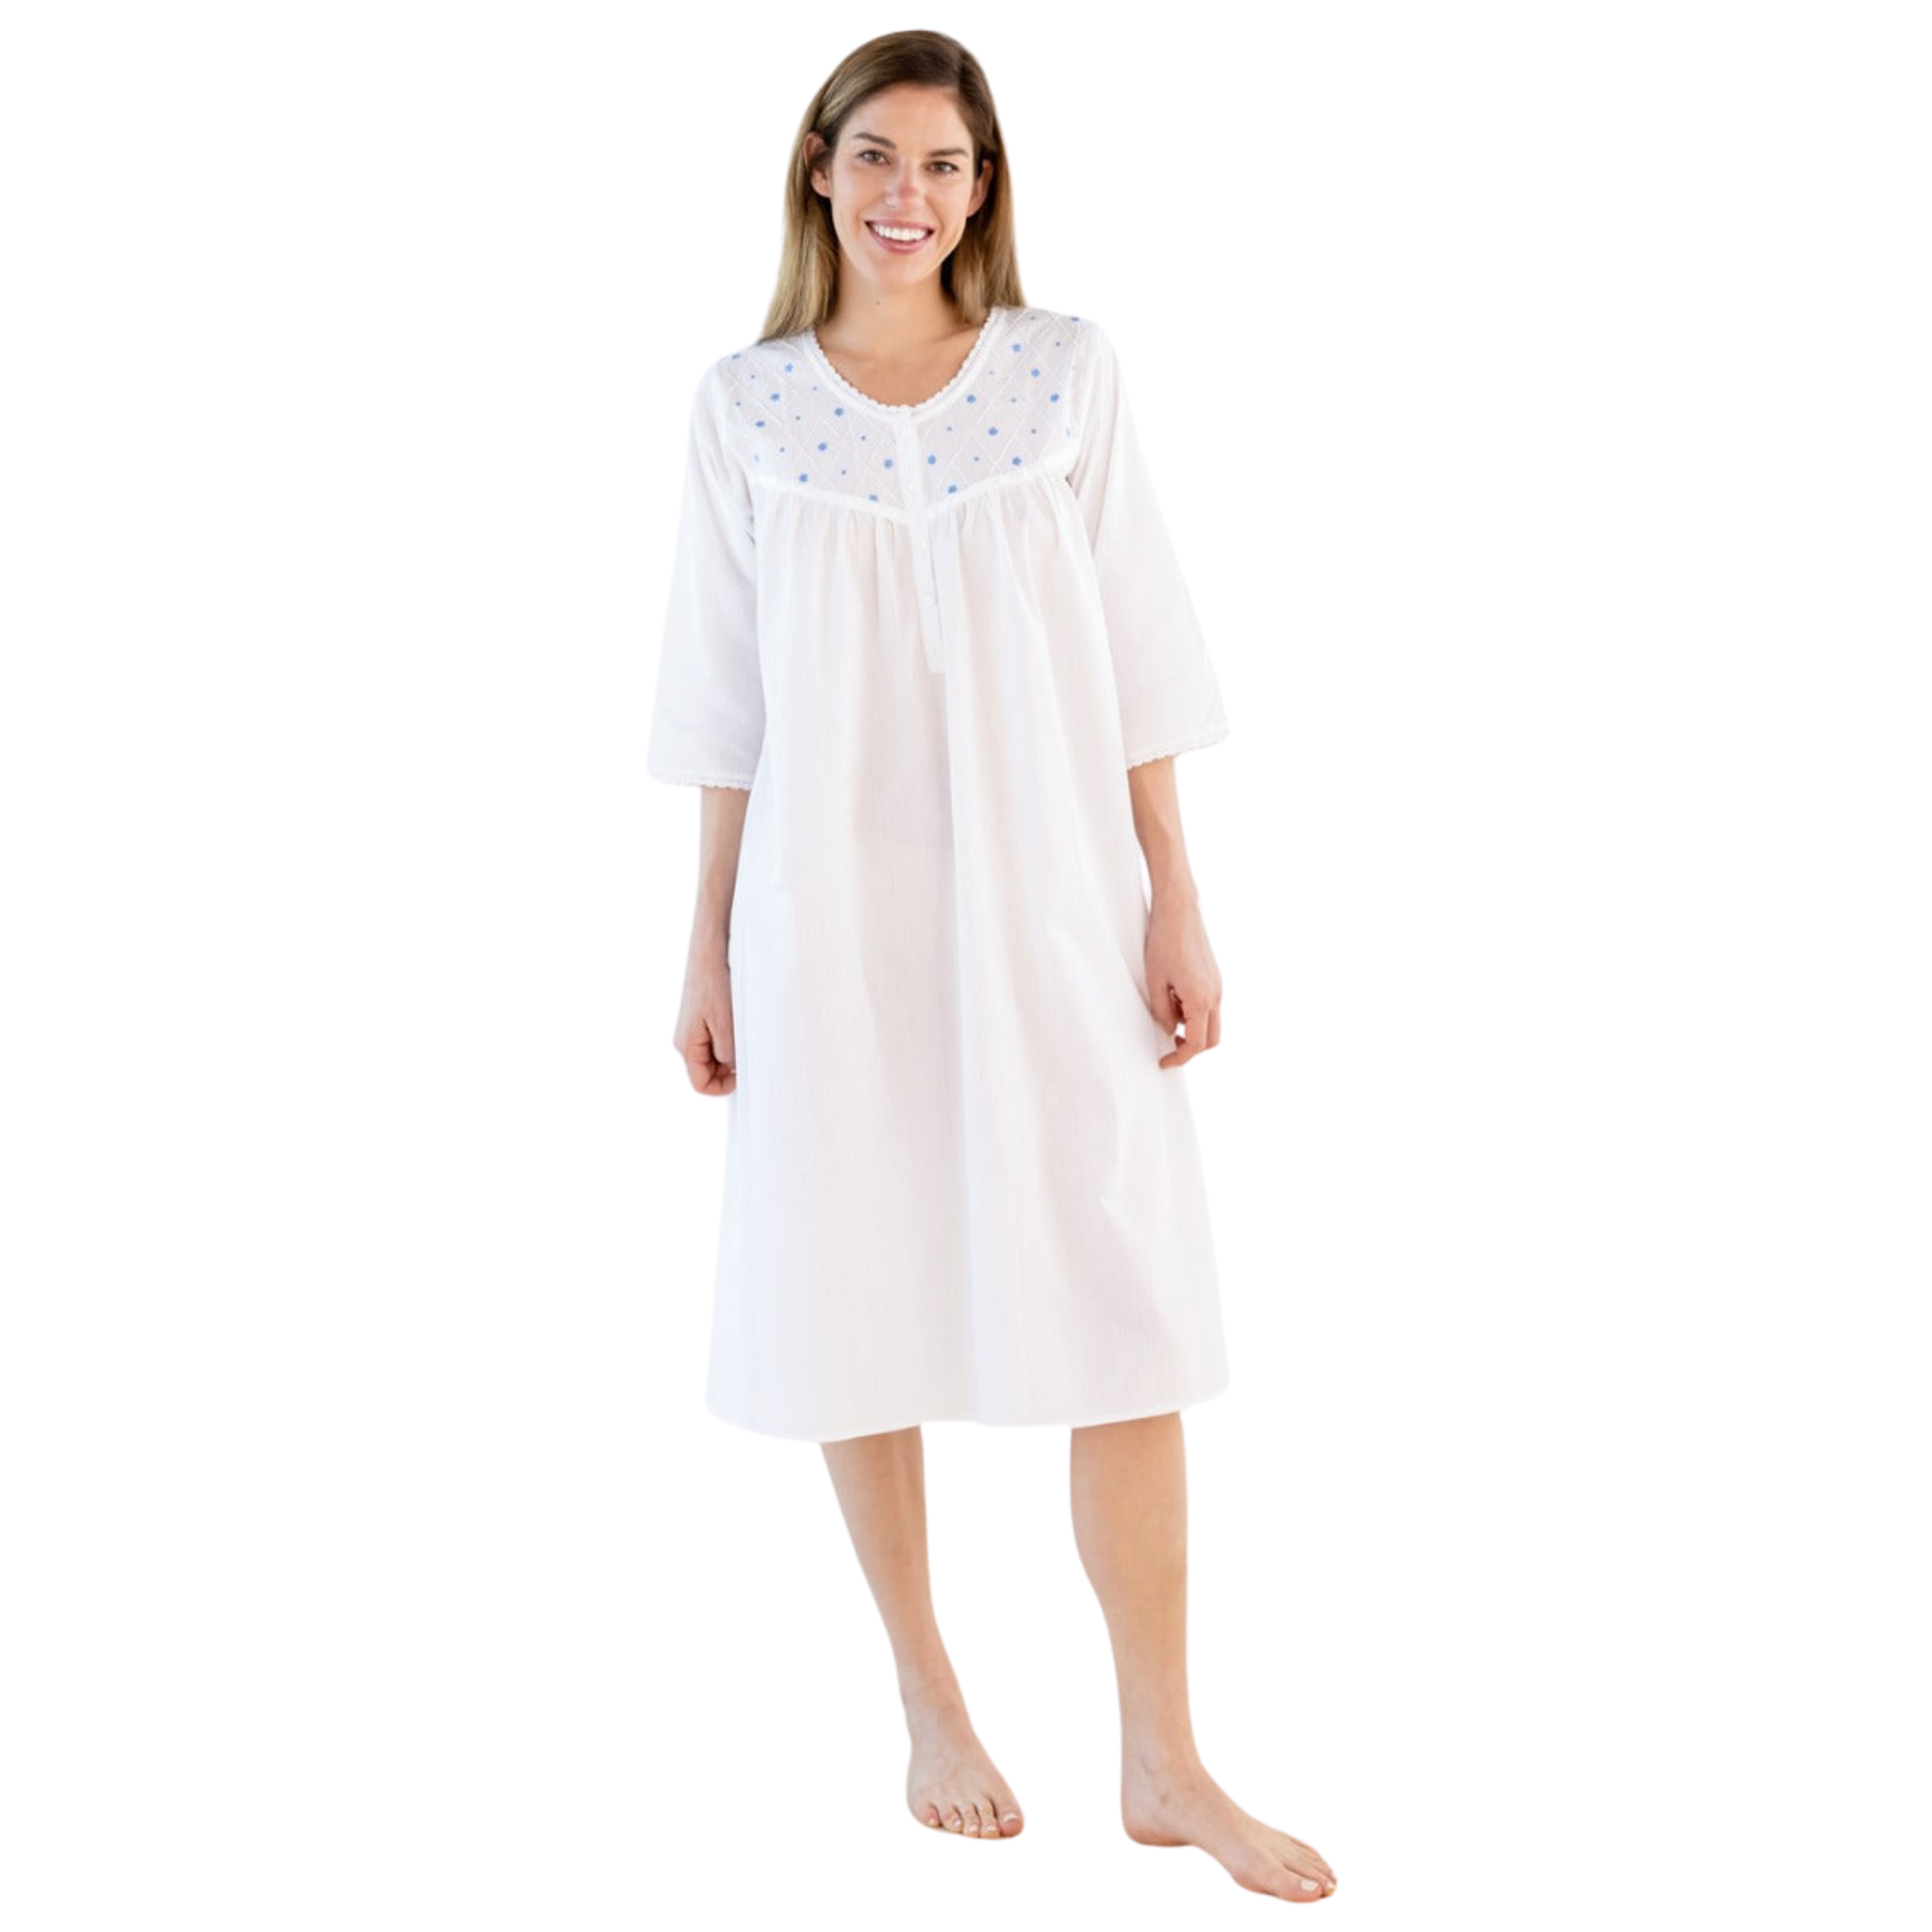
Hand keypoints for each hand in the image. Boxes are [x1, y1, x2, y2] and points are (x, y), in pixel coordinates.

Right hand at [674, 950, 737, 1095]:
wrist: (709, 953)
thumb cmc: (714, 984)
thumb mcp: (725, 1023)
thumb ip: (727, 1052)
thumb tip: (731, 1069)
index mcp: (686, 1046)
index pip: (701, 1084)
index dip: (723, 1087)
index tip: (743, 1075)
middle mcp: (686, 1042)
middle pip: (708, 1072)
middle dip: (728, 1069)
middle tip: (747, 1053)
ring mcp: (693, 1031)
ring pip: (714, 1057)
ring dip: (731, 1053)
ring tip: (743, 1034)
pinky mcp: (701, 1021)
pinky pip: (716, 1041)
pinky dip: (730, 1039)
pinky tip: (739, 1025)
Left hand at [1145, 894, 1221, 1067]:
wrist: (1178, 909)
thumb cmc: (1163, 941)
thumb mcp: (1154, 981)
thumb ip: (1162, 1012)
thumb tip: (1169, 1031)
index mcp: (1201, 999)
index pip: (1196, 1043)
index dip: (1180, 1057)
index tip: (1164, 1062)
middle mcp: (1216, 995)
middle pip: (1211, 1039)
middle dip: (1191, 1047)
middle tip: (1169, 1044)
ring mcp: (1218, 985)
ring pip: (1212, 1022)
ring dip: (1192, 1026)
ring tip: (1167, 1008)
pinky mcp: (1215, 977)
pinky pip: (1210, 1005)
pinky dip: (1195, 1011)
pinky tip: (1175, 996)